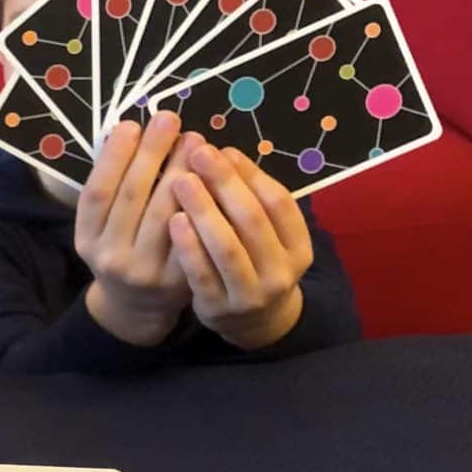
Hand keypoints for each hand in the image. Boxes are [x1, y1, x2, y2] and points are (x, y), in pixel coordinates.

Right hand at [76, 112, 197, 345]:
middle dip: (152, 153)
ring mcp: (145, 272)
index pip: (98, 192)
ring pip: (165, 214)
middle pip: (133, 198)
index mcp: (86, 240)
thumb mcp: (102, 226)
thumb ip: (112, 189)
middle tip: (169, 119)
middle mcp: (111, 258)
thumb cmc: (122, 249)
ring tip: (194, 140)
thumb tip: (127, 132)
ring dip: (182, 171)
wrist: (136, 306)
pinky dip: (202, 203)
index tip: (132, 124)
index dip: (114, 157)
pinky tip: (211, 176)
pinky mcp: (178, 281)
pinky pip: (192, 235)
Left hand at [169, 144, 314, 349]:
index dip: (252, 174)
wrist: (252, 321)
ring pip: (227, 247)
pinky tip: (173, 220)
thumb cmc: (255, 262)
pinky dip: (188, 246)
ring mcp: (250, 294)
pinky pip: (202, 274)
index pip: (279, 203)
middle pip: (253, 221)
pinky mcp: (219, 308)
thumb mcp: (267, 235)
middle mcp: (281, 272)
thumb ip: (250, 199)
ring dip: (204, 210)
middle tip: (198, 154)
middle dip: (225, 184)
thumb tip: (224, 154)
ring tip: (181, 180)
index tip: (224, 150)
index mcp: (298, 247)